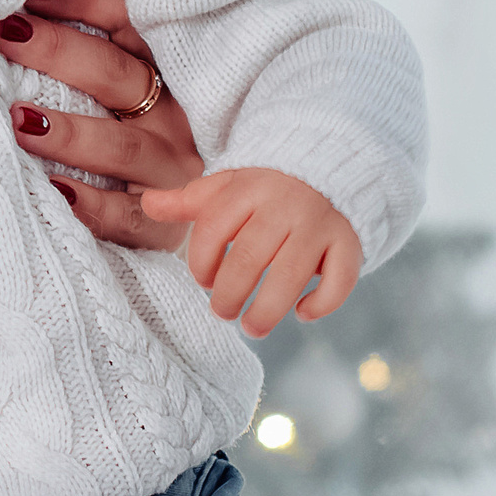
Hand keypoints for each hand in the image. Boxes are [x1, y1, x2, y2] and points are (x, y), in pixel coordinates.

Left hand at [0, 0, 203, 249]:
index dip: (78, 1)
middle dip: (58, 51)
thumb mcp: (123, 84)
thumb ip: (84, 49)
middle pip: (117, 75)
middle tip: (5, 35)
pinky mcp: (165, 226)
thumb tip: (20, 7)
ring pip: (122, 147)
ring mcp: (170, 169)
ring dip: (70, 133)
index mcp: (159, 67)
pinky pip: (127, 215)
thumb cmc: (136, 135)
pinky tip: (55, 192)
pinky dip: (92, 206)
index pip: (125, 19)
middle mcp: (170, 114)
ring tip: (21, 121)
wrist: (217, 214)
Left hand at [141, 167, 362, 336]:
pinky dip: (321, 303)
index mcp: (248, 188)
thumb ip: (188, 200)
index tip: (203, 281)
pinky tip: (302, 314)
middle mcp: (284, 204)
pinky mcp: (349, 241)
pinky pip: (339, 279)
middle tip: (223, 312)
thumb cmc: (265, 188)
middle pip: (249, 257)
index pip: (213, 229)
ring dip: (268, 310)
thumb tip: (146, 203)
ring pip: (291, 274)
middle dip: (230, 294)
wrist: (328, 168)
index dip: (201, 262)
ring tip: (252, 328)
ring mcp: (319, 223)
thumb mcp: (226, 187)